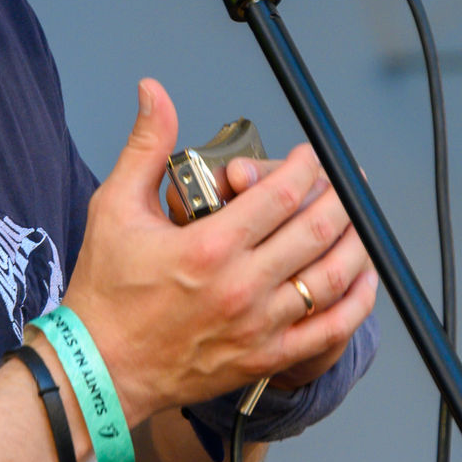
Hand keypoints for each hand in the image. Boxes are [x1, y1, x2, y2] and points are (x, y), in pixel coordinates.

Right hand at [61, 81, 377, 423]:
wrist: (100, 368)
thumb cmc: (105, 292)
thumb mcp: (114, 207)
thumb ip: (145, 146)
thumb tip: (154, 93)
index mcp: (208, 246)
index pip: (281, 194)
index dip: (306, 167)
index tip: (310, 156)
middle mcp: (240, 286)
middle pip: (317, 230)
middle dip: (341, 197)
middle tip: (345, 181)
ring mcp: (258, 325)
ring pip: (332, 277)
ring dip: (356, 243)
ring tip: (359, 221)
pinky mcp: (265, 356)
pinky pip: (330, 328)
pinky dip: (356, 301)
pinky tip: (361, 278)